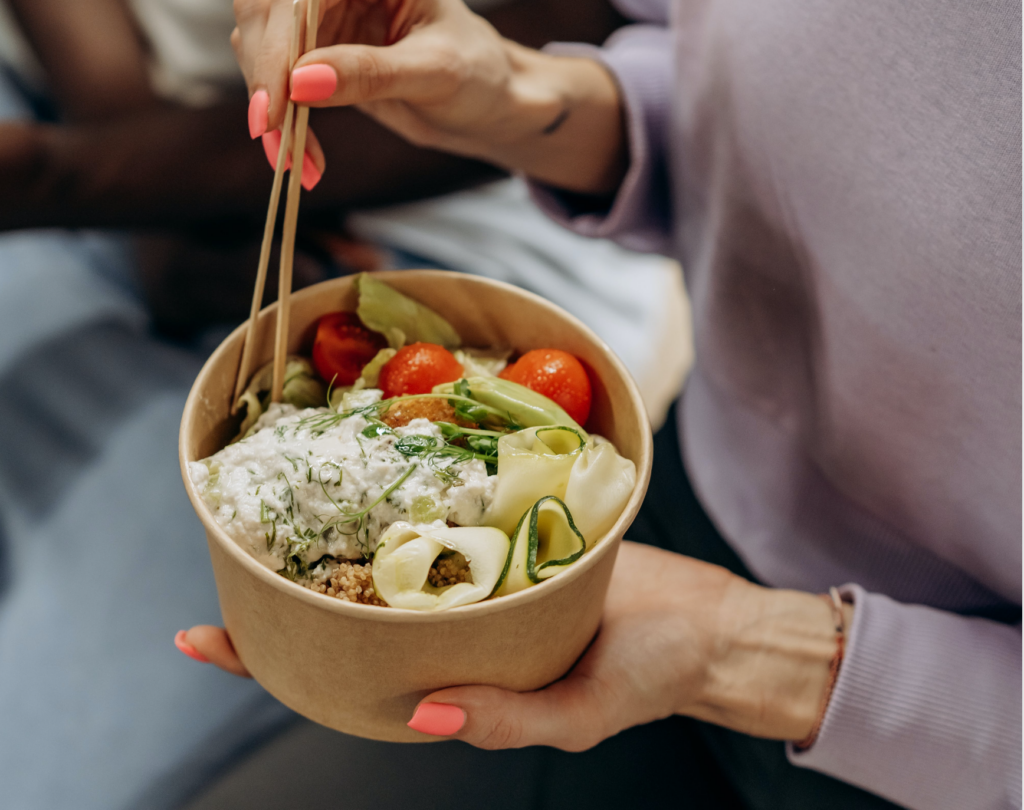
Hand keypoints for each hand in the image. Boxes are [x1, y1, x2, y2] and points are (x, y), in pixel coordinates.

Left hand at [177, 542, 839, 748]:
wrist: (706, 621)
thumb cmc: (650, 677)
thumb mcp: (579, 714)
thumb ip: (504, 719)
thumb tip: (418, 718)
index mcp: (453, 676)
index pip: (340, 675)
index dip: (270, 660)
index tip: (201, 635)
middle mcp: (453, 621)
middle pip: (352, 604)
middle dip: (285, 582)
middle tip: (226, 546)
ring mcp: (478, 571)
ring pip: (395, 550)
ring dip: (342, 527)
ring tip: (285, 496)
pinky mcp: (510, 526)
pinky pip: (452, 509)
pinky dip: (415, 491)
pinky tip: (385, 463)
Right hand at [231, 0, 626, 193]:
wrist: (488, 104)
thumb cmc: (480, 76)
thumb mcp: (436, 74)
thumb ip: (372, 73)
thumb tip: (301, 81)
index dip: (277, 45)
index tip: (275, 107)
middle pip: (264, 12)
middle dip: (264, 77)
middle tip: (276, 140)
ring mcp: (324, 19)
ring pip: (258, 44)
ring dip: (267, 105)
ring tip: (295, 160)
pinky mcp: (316, 55)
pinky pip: (276, 80)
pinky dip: (281, 121)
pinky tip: (301, 156)